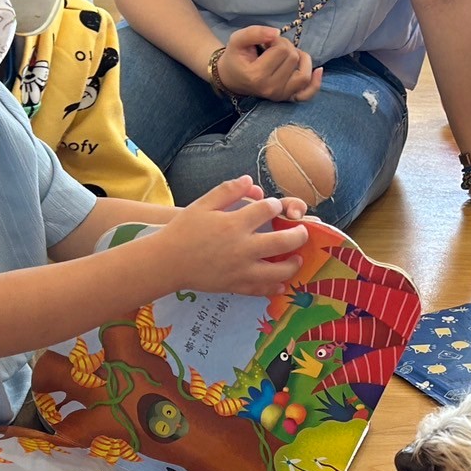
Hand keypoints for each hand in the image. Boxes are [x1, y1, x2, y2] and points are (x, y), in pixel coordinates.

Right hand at [156, 175, 309, 295]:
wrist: (166, 263)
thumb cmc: (183, 231)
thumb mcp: (202, 205)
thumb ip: (227, 191)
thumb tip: (250, 180)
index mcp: (234, 224)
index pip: (268, 210)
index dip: (275, 205)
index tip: (273, 206)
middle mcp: (242, 248)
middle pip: (284, 241)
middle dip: (299, 234)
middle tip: (303, 231)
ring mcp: (241, 270)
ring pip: (279, 271)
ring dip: (293, 263)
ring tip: (297, 258)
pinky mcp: (236, 286)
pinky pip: (262, 289)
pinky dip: (275, 287)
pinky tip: (281, 283)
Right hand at [216, 26, 322, 101]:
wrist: (232, 78)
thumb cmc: (235, 57)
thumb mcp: (238, 39)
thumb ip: (255, 33)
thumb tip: (277, 33)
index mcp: (257, 75)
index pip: (281, 49)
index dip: (276, 39)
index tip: (265, 42)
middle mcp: (271, 88)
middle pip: (294, 58)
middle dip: (286, 47)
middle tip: (272, 48)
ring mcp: (281, 96)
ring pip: (304, 74)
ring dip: (300, 59)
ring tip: (287, 54)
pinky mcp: (287, 98)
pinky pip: (308, 93)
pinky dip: (315, 82)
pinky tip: (318, 70)